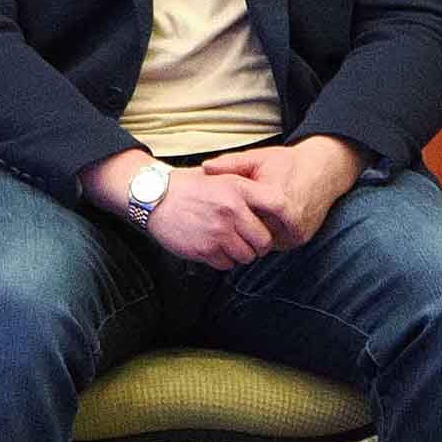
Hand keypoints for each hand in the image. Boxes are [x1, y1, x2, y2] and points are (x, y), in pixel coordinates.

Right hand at [145, 167, 278, 270]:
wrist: (155, 197)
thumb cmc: (190, 188)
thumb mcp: (221, 178)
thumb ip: (246, 190)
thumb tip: (276, 206)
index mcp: (238, 188)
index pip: (277, 204)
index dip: (285, 218)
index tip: (283, 226)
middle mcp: (232, 209)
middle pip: (263, 241)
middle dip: (257, 245)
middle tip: (248, 241)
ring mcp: (218, 231)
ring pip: (246, 256)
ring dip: (239, 254)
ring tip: (226, 242)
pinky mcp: (205, 249)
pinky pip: (226, 264)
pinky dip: (222, 260)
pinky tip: (212, 246)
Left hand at [199, 138, 362, 249]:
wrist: (324, 169)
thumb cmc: (288, 163)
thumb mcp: (258, 158)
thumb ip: (231, 164)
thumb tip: (205, 168)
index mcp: (277, 202)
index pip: (242, 218)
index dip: (227, 216)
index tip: (216, 210)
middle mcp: (290, 222)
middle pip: (251, 233)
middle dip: (239, 225)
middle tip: (223, 217)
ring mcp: (297, 234)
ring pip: (262, 241)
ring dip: (252, 232)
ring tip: (241, 218)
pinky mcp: (301, 239)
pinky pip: (275, 242)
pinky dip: (265, 233)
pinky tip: (258, 221)